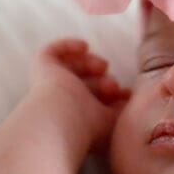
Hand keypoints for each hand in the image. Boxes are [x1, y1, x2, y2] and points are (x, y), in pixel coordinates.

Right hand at [28, 38, 130, 154]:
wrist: (60, 121)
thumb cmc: (89, 128)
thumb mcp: (112, 121)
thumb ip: (121, 110)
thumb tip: (131, 99)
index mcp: (78, 120)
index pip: (95, 102)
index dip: (111, 94)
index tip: (126, 93)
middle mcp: (62, 104)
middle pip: (84, 85)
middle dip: (103, 81)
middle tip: (113, 85)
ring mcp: (49, 86)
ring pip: (69, 69)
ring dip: (90, 63)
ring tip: (102, 67)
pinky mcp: (41, 70)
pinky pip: (50, 52)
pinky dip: (68, 46)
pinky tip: (85, 47)